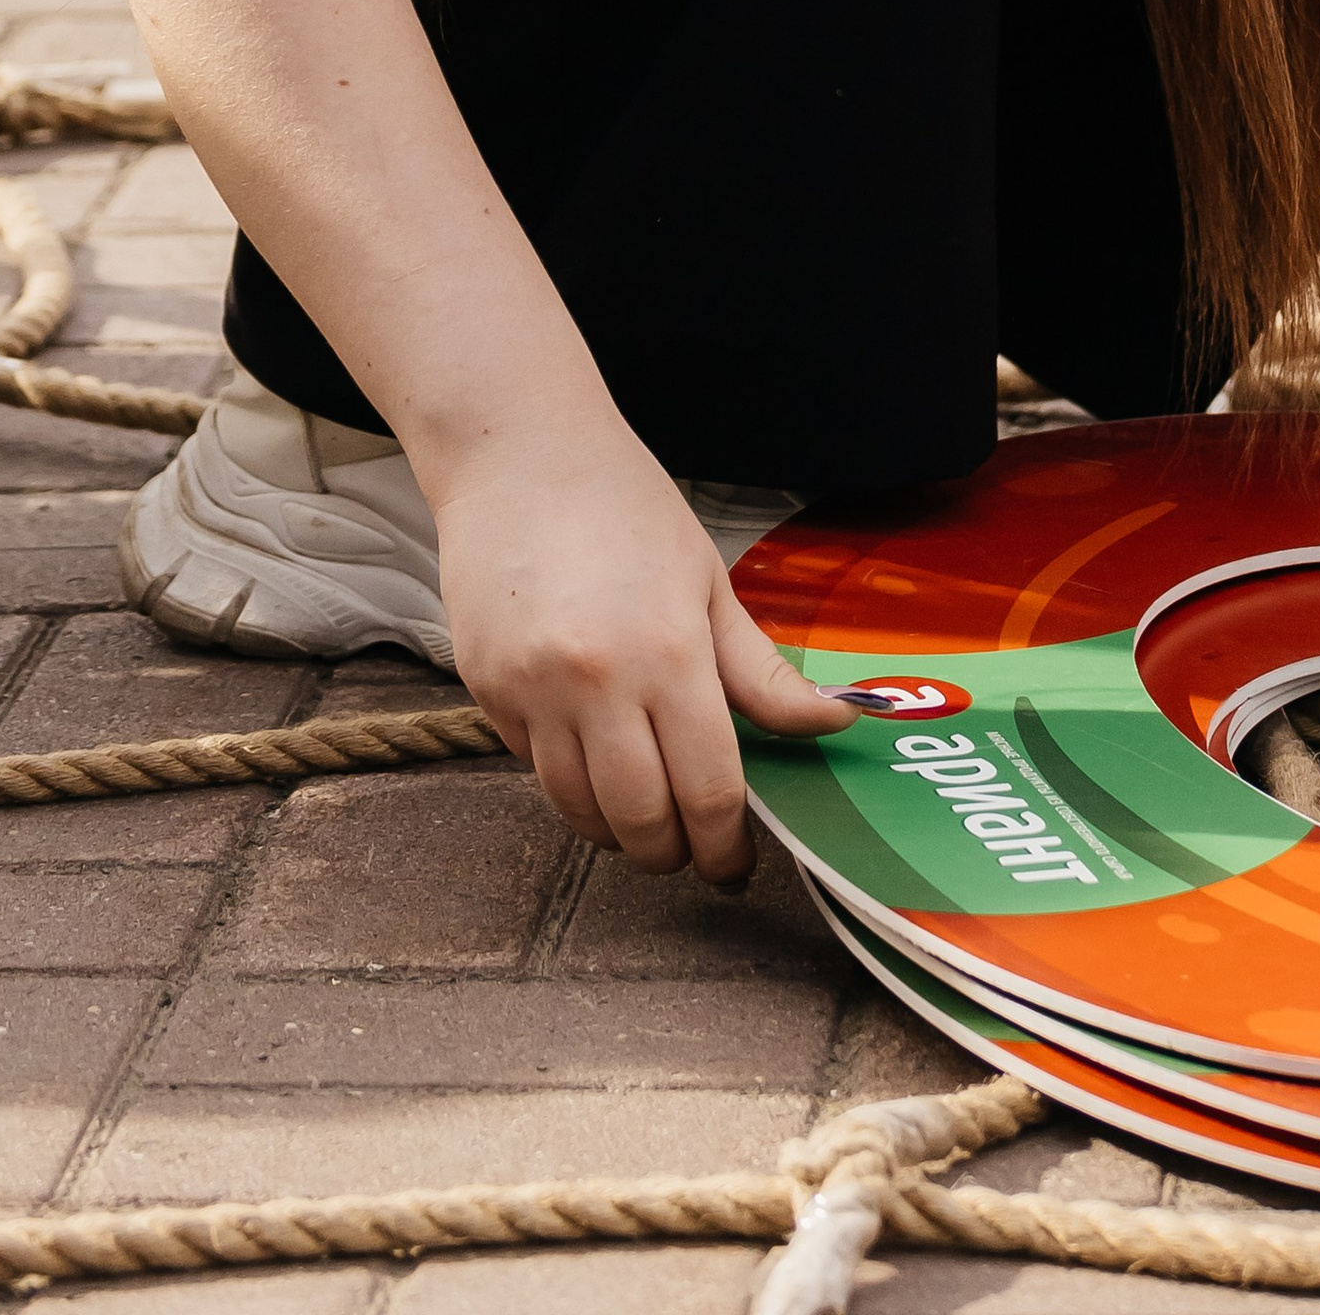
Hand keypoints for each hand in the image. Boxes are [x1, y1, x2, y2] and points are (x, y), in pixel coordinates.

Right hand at [434, 432, 855, 880]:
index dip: (726, 845)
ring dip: (618, 834)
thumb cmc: (628, 508)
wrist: (520, 455)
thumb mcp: (710, 583)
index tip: (736, 865)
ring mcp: (532, 693)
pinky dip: (569, 785)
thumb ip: (762, 673)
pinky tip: (595, 761)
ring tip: (648, 821)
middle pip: (641, 819)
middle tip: (694, 852)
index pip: (708, 789)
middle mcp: (596, 683)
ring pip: (579, 812)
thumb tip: (833, 724)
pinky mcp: (486, 693)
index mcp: (669, 653)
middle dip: (674, 853)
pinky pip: (535, 771)